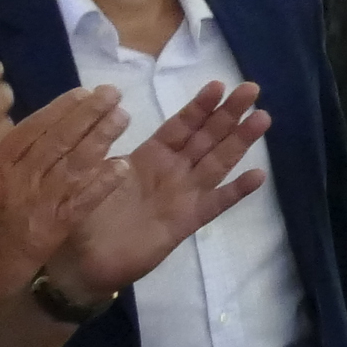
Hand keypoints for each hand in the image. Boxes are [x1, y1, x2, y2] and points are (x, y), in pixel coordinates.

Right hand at [0, 87, 128, 311]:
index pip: (31, 129)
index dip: (59, 109)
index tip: (83, 92)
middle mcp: (16, 181)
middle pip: (58, 140)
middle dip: (89, 114)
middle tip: (114, 93)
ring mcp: (36, 206)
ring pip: (74, 165)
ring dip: (101, 139)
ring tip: (123, 117)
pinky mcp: (51, 232)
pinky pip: (82, 203)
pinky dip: (102, 183)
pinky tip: (123, 167)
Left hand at [49, 81, 267, 299]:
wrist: (83, 262)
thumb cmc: (83, 215)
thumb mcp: (87, 174)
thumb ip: (102, 148)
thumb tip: (110, 114)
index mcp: (149, 157)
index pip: (180, 126)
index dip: (199, 106)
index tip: (217, 84)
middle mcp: (172, 171)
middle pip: (206, 137)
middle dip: (228, 113)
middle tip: (251, 88)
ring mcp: (183, 195)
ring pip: (217, 163)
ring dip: (240, 141)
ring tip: (262, 118)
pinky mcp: (187, 222)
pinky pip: (215, 204)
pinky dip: (236, 191)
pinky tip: (257, 176)